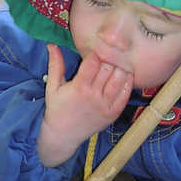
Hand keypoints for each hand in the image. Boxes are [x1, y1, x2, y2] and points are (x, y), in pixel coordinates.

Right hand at [38, 44, 132, 165]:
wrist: (63, 135)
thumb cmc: (57, 109)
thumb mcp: (52, 87)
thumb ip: (55, 65)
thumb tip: (52, 45)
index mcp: (79, 87)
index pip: (94, 62)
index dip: (96, 53)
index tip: (95, 50)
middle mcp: (94, 96)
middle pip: (108, 68)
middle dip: (109, 58)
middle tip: (110, 53)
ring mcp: (105, 105)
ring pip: (119, 79)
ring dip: (121, 67)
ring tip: (119, 61)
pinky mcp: (113, 113)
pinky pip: (125, 95)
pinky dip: (128, 83)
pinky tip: (127, 75)